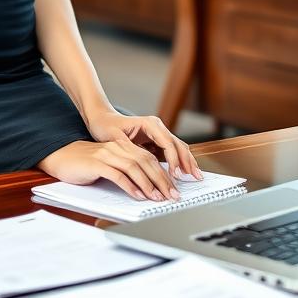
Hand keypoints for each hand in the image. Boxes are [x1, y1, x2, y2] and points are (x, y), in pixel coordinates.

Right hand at [38, 139, 184, 202]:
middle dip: (162, 180)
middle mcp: (117, 147)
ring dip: (149, 184)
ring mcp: (107, 154)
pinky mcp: (97, 163)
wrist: (61, 156)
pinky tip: (138, 196)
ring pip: (134, 168)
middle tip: (172, 196)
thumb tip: (147, 187)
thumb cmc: (85, 163)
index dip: (163, 173)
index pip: (149, 158)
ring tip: (157, 198)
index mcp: (123, 146)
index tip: (173, 188)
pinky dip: (130, 186)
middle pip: (146, 162)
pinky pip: (118, 175)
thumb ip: (126, 169)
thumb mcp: (109, 163)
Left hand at [85, 111, 203, 181]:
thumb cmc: (106, 127)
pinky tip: (185, 174)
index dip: (173, 160)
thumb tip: (140, 162)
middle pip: (178, 145)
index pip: (167, 142)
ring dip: (187, 162)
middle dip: (187, 161)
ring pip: (179, 148)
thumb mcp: (114, 138)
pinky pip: (172, 152)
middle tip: (195, 178)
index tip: (175, 174)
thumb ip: (129, 149)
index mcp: (149, 124)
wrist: (102, 120)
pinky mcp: (157, 142)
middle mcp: (157, 127)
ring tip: (196, 177)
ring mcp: (159, 134)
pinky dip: (180, 163)